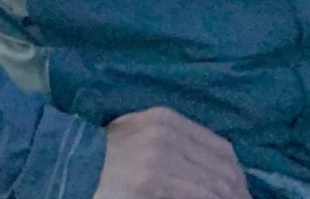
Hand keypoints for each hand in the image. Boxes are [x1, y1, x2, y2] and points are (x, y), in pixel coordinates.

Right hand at [92, 107, 248, 198]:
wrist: (68, 167)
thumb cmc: (106, 157)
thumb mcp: (141, 137)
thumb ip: (176, 144)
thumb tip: (223, 173)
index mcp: (165, 119)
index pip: (222, 150)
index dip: (238, 177)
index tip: (241, 194)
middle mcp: (165, 134)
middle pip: (223, 171)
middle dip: (237, 195)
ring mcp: (158, 159)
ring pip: (215, 188)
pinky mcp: (150, 183)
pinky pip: (197, 198)